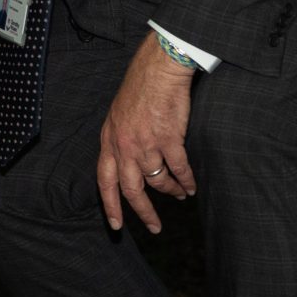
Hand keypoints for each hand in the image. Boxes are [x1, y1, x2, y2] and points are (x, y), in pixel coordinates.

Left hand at [97, 35, 198, 235]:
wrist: (158, 69)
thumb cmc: (140, 87)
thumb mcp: (118, 115)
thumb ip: (120, 140)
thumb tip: (128, 161)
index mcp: (109, 141)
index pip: (105, 181)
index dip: (111, 205)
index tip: (116, 226)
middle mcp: (124, 146)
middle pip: (131, 189)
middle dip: (143, 212)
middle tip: (155, 227)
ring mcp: (146, 143)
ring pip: (157, 180)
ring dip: (170, 191)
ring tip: (179, 196)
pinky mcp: (169, 138)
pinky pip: (179, 169)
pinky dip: (186, 180)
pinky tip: (191, 187)